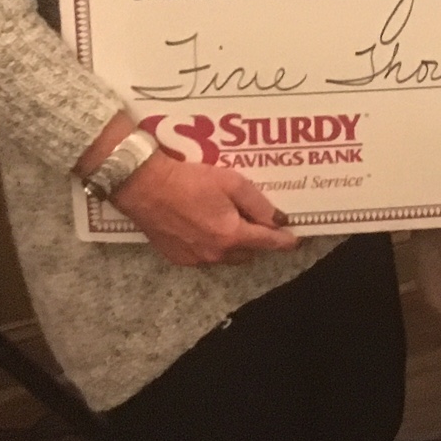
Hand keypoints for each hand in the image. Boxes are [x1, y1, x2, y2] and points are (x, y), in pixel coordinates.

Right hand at [112, 153, 298, 266]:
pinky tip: (205, 226)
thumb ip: (258, 204)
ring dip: (234, 245)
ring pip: (226, 257)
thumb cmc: (190, 181)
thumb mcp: (232, 183)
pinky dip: (212, 245)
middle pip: (248, 253)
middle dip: (257, 241)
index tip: (295, 240)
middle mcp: (215, 254)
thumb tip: (278, 220)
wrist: (145, 187)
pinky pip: (205, 256)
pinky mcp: (177, 258)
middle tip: (257, 222)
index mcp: (231, 236)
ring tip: (230, 222)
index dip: (285, 241)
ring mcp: (195, 259)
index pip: (268, 243)